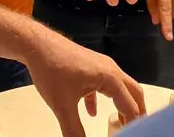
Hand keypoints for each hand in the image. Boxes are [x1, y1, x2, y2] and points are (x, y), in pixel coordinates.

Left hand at [26, 28, 146, 136]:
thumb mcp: (63, 106)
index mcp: (110, 77)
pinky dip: (102, 99)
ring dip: (121, 104)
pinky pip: (102, 84)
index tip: (130, 134)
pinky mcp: (89, 65)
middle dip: (136, 111)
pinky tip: (91, 113)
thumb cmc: (51, 68)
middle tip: (136, 128)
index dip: (132, 124)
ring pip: (118, 86)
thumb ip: (74, 130)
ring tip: (119, 122)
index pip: (130, 105)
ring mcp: (99, 65)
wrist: (37, 45)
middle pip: (133, 92)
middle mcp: (109, 69)